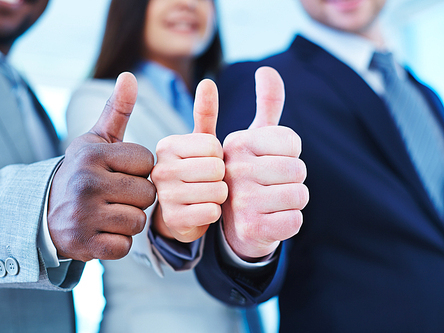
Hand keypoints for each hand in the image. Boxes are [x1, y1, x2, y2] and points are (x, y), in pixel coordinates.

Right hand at [48, 72, 155, 261]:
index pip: (147, 161)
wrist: (45, 211)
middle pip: (147, 193)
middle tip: (116, 195)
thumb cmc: (83, 172)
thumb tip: (129, 76)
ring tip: (109, 212)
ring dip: (129, 220)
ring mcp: (83, 215)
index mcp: (92, 154)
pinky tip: (102, 231)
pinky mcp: (83, 244)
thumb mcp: (95, 140)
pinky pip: (125, 246)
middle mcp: (86, 183)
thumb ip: (117, 110)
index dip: (139, 169)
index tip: (120, 172)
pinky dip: (118, 242)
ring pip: (139, 221)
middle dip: (137, 196)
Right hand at [151, 79, 227, 241]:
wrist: (177, 214)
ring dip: (219, 196)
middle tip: (207, 181)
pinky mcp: (171, 219)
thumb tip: (208, 81)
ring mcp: (163, 195)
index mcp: (167, 145)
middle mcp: (160, 168)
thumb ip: (205, 112)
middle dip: (221, 177)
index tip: (207, 162)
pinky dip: (214, 213)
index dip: (219, 156)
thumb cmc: (193, 172)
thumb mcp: (199, 142)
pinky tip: (201, 211)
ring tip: (204, 196)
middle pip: (216, 168)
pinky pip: (212, 212)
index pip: (214, 145)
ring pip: (217, 191)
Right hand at [221, 66, 308, 260]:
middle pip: (299, 170)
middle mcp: (231, 169)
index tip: (270, 161)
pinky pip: (295, 221)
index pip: (292, 143)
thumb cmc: (245, 174)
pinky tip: (269, 220)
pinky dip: (289, 222)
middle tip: (270, 185)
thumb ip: (265, 104)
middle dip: (292, 179)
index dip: (290, 154)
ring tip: (269, 202)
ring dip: (291, 201)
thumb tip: (267, 70)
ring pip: (300, 196)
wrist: (227, 222)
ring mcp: (239, 201)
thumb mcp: (251, 138)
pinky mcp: (250, 229)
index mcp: (234, 143)